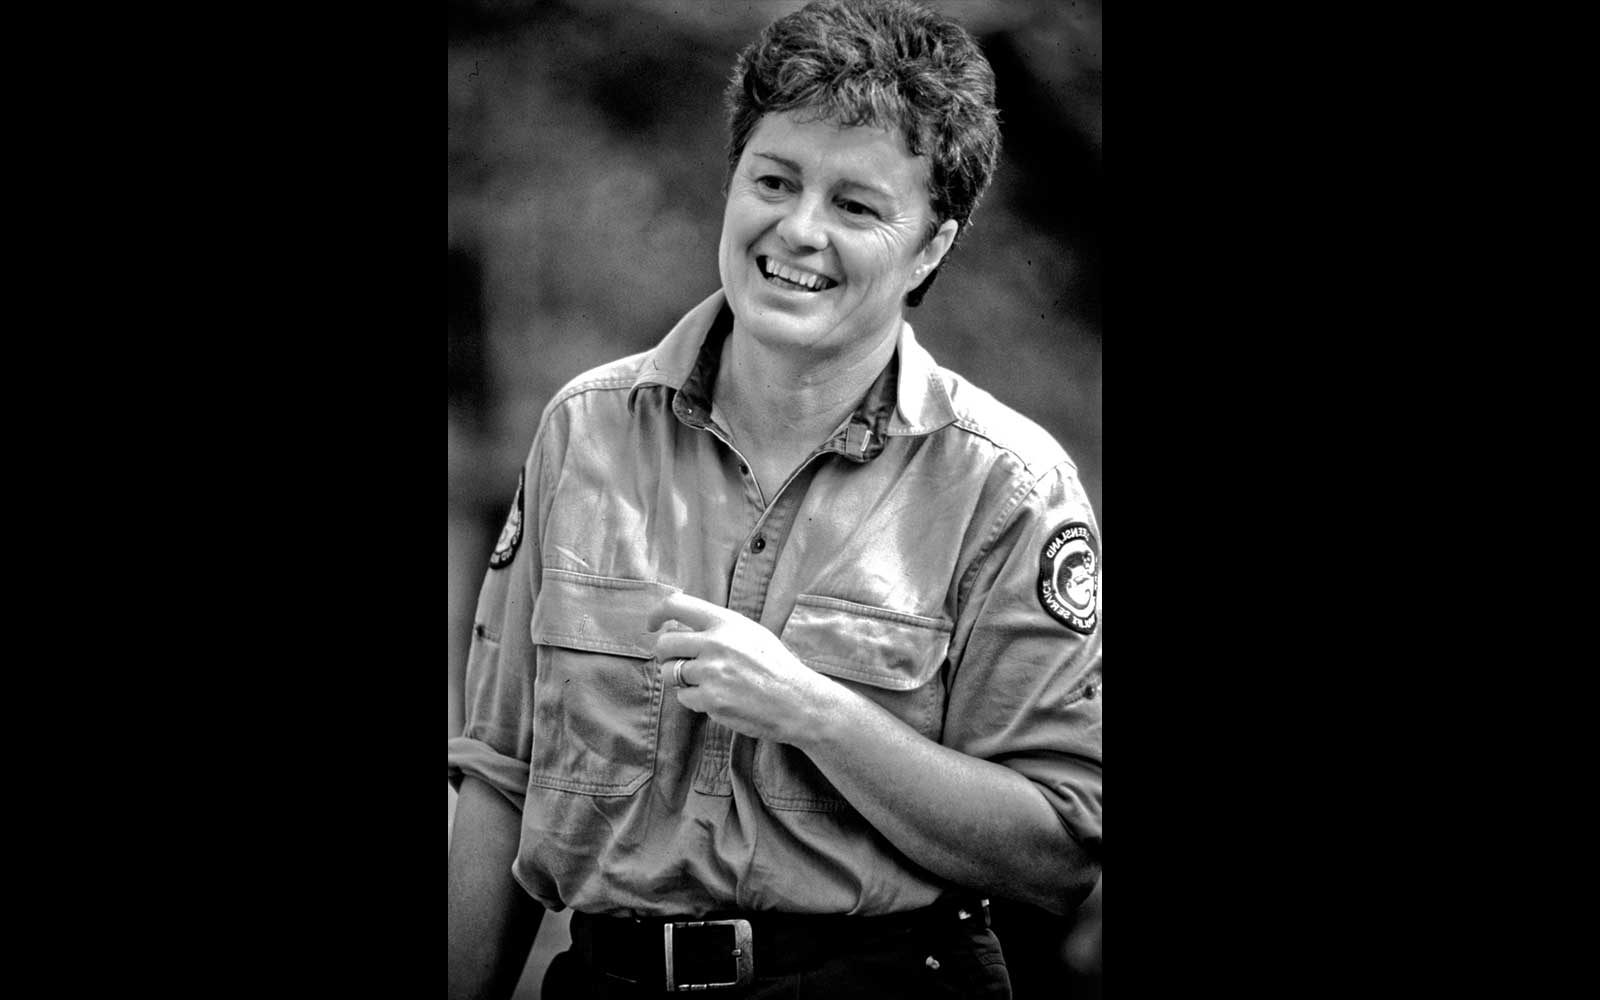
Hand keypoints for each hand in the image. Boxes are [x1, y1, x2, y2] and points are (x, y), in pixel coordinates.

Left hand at [645, 591, 832, 744]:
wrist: (796, 700)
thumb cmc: (774, 666)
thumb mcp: (750, 632)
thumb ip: (717, 626)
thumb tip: (679, 625)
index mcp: (725, 622)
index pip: (676, 605)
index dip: (656, 614)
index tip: (652, 626)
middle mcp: (715, 643)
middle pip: (664, 645)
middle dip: (666, 656)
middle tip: (679, 663)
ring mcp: (711, 672)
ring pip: (670, 674)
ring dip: (682, 680)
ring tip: (708, 682)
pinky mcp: (711, 699)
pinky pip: (684, 698)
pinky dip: (695, 700)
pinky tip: (718, 698)